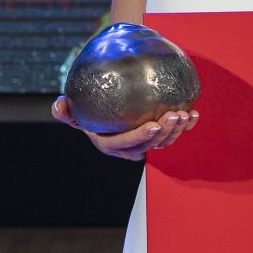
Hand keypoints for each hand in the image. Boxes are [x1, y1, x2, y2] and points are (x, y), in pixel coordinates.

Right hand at [51, 95, 198, 160]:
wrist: (105, 110)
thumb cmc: (88, 110)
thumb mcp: (73, 112)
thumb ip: (66, 111)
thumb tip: (58, 105)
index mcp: (109, 144)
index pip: (124, 144)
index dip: (140, 138)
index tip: (153, 125)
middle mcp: (129, 147)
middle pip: (149, 145)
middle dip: (164, 133)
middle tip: (173, 115)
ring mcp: (145, 143)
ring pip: (164, 142)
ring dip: (177, 131)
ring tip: (184, 114)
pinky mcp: (158, 135)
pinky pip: (173, 133)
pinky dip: (185, 126)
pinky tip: (194, 113)